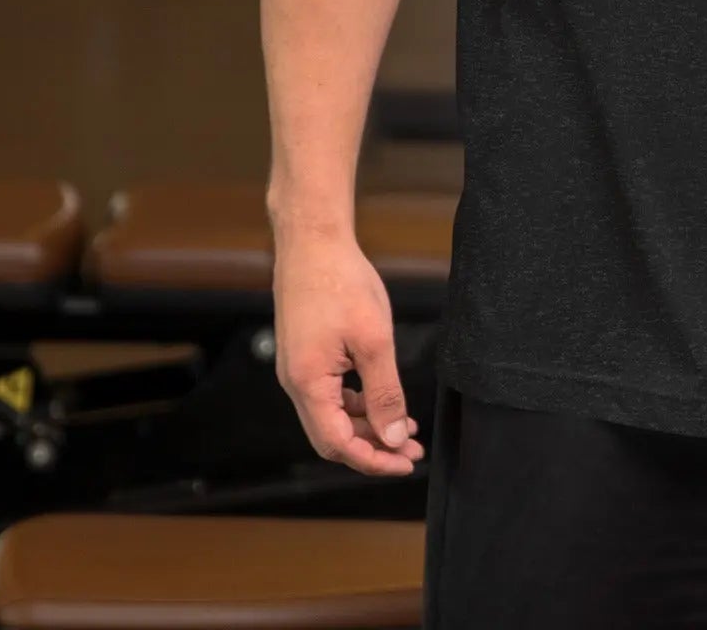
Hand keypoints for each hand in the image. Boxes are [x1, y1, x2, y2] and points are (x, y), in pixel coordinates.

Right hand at [273, 228, 424, 475]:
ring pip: (332, 415)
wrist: (313, 242)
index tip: (404, 463)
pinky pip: (329, 394)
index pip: (338, 444)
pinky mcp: (304, 355)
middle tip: (410, 449)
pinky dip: (356, 403)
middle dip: (373, 447)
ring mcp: (298, 369)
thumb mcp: (373, 340)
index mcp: (308, 384)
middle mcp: (295, 383)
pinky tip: (381, 399)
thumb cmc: (341, 283)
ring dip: (367, 425)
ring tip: (405, 426)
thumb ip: (384, 393)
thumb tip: (392, 437)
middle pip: (333, 436)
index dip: (373, 460)